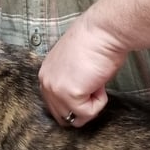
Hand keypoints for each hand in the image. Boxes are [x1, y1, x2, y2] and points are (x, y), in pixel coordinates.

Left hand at [38, 13, 127, 127]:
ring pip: (75, 118)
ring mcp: (55, 90)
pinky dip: (99, 102)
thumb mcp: (75, 65)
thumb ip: (70, 81)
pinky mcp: (69, 95)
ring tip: (96, 82)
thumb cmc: (96, 42)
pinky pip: (87, 113)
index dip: (75, 100)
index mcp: (46, 74)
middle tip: (93, 86)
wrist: (103, 31)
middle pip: (62, 115)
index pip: (55, 104)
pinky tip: (99, 83)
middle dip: (82, 106)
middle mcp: (45, 83)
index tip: (88, 84)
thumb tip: (81, 97)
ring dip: (91, 105)